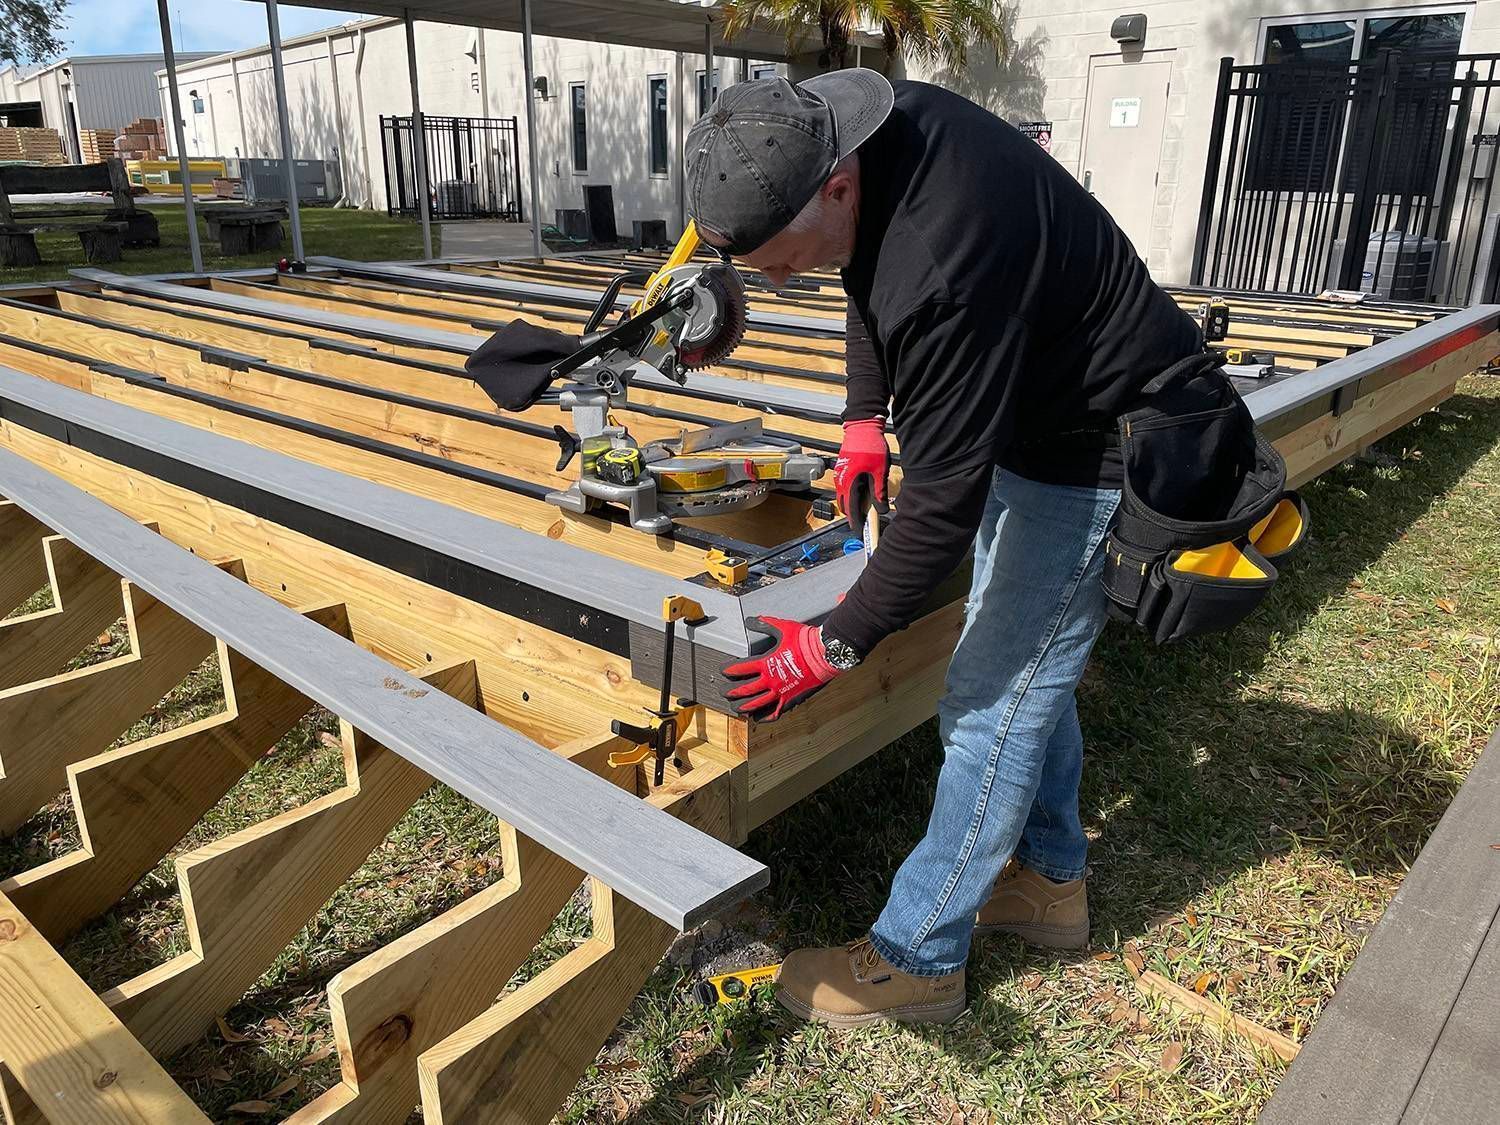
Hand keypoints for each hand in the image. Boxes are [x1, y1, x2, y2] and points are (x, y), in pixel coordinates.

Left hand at [723, 617, 841, 720]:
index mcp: (766, 662)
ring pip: (756, 704)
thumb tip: (750, 620)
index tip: (722, 671)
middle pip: (743, 690)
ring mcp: (780, 692)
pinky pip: (774, 713)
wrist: (826, 653)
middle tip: (723, 692)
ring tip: (735, 707)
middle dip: (730, 692)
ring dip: (742, 706)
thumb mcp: (782, 628)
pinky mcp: (791, 700)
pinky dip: (764, 717)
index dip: (728, 670)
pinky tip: (757, 717)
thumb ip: (764, 624)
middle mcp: (771, 680)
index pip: (739, 669)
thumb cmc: (805, 640)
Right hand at [833, 418, 889, 532]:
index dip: (855, 524)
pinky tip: (865, 490)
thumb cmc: (870, 447)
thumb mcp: (880, 471)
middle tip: (866, 521)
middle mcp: (841, 482)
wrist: (862, 427)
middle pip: (845, 506)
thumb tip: (882, 509)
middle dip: (854, 515)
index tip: (859, 533)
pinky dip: (853, 493)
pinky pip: (845, 487)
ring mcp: (840, 475)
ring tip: (868, 506)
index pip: (851, 511)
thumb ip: (879, 492)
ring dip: (854, 503)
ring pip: (844, 496)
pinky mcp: (842, 469)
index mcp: (850, 484)